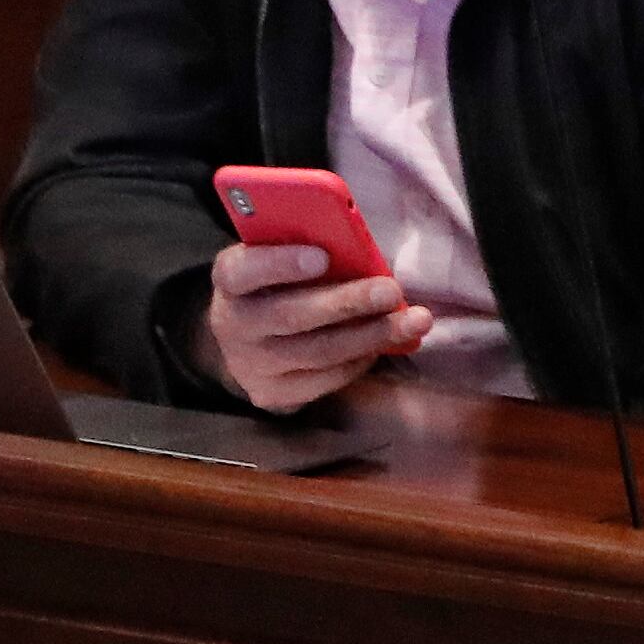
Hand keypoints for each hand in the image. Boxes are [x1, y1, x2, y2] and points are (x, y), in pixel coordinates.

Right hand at [197, 240, 421, 412]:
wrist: (249, 339)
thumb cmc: (281, 284)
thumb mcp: (284, 257)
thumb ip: (312, 249)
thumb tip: (363, 249)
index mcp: (231, 278)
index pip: (242, 270)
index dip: (280, 263)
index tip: (322, 256)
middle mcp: (232, 323)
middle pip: (290, 316)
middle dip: (347, 302)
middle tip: (391, 291)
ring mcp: (249, 364)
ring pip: (317, 352)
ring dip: (371, 335)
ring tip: (413, 321)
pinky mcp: (271, 394)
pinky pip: (325, 380)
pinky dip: (361, 359)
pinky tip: (385, 343)